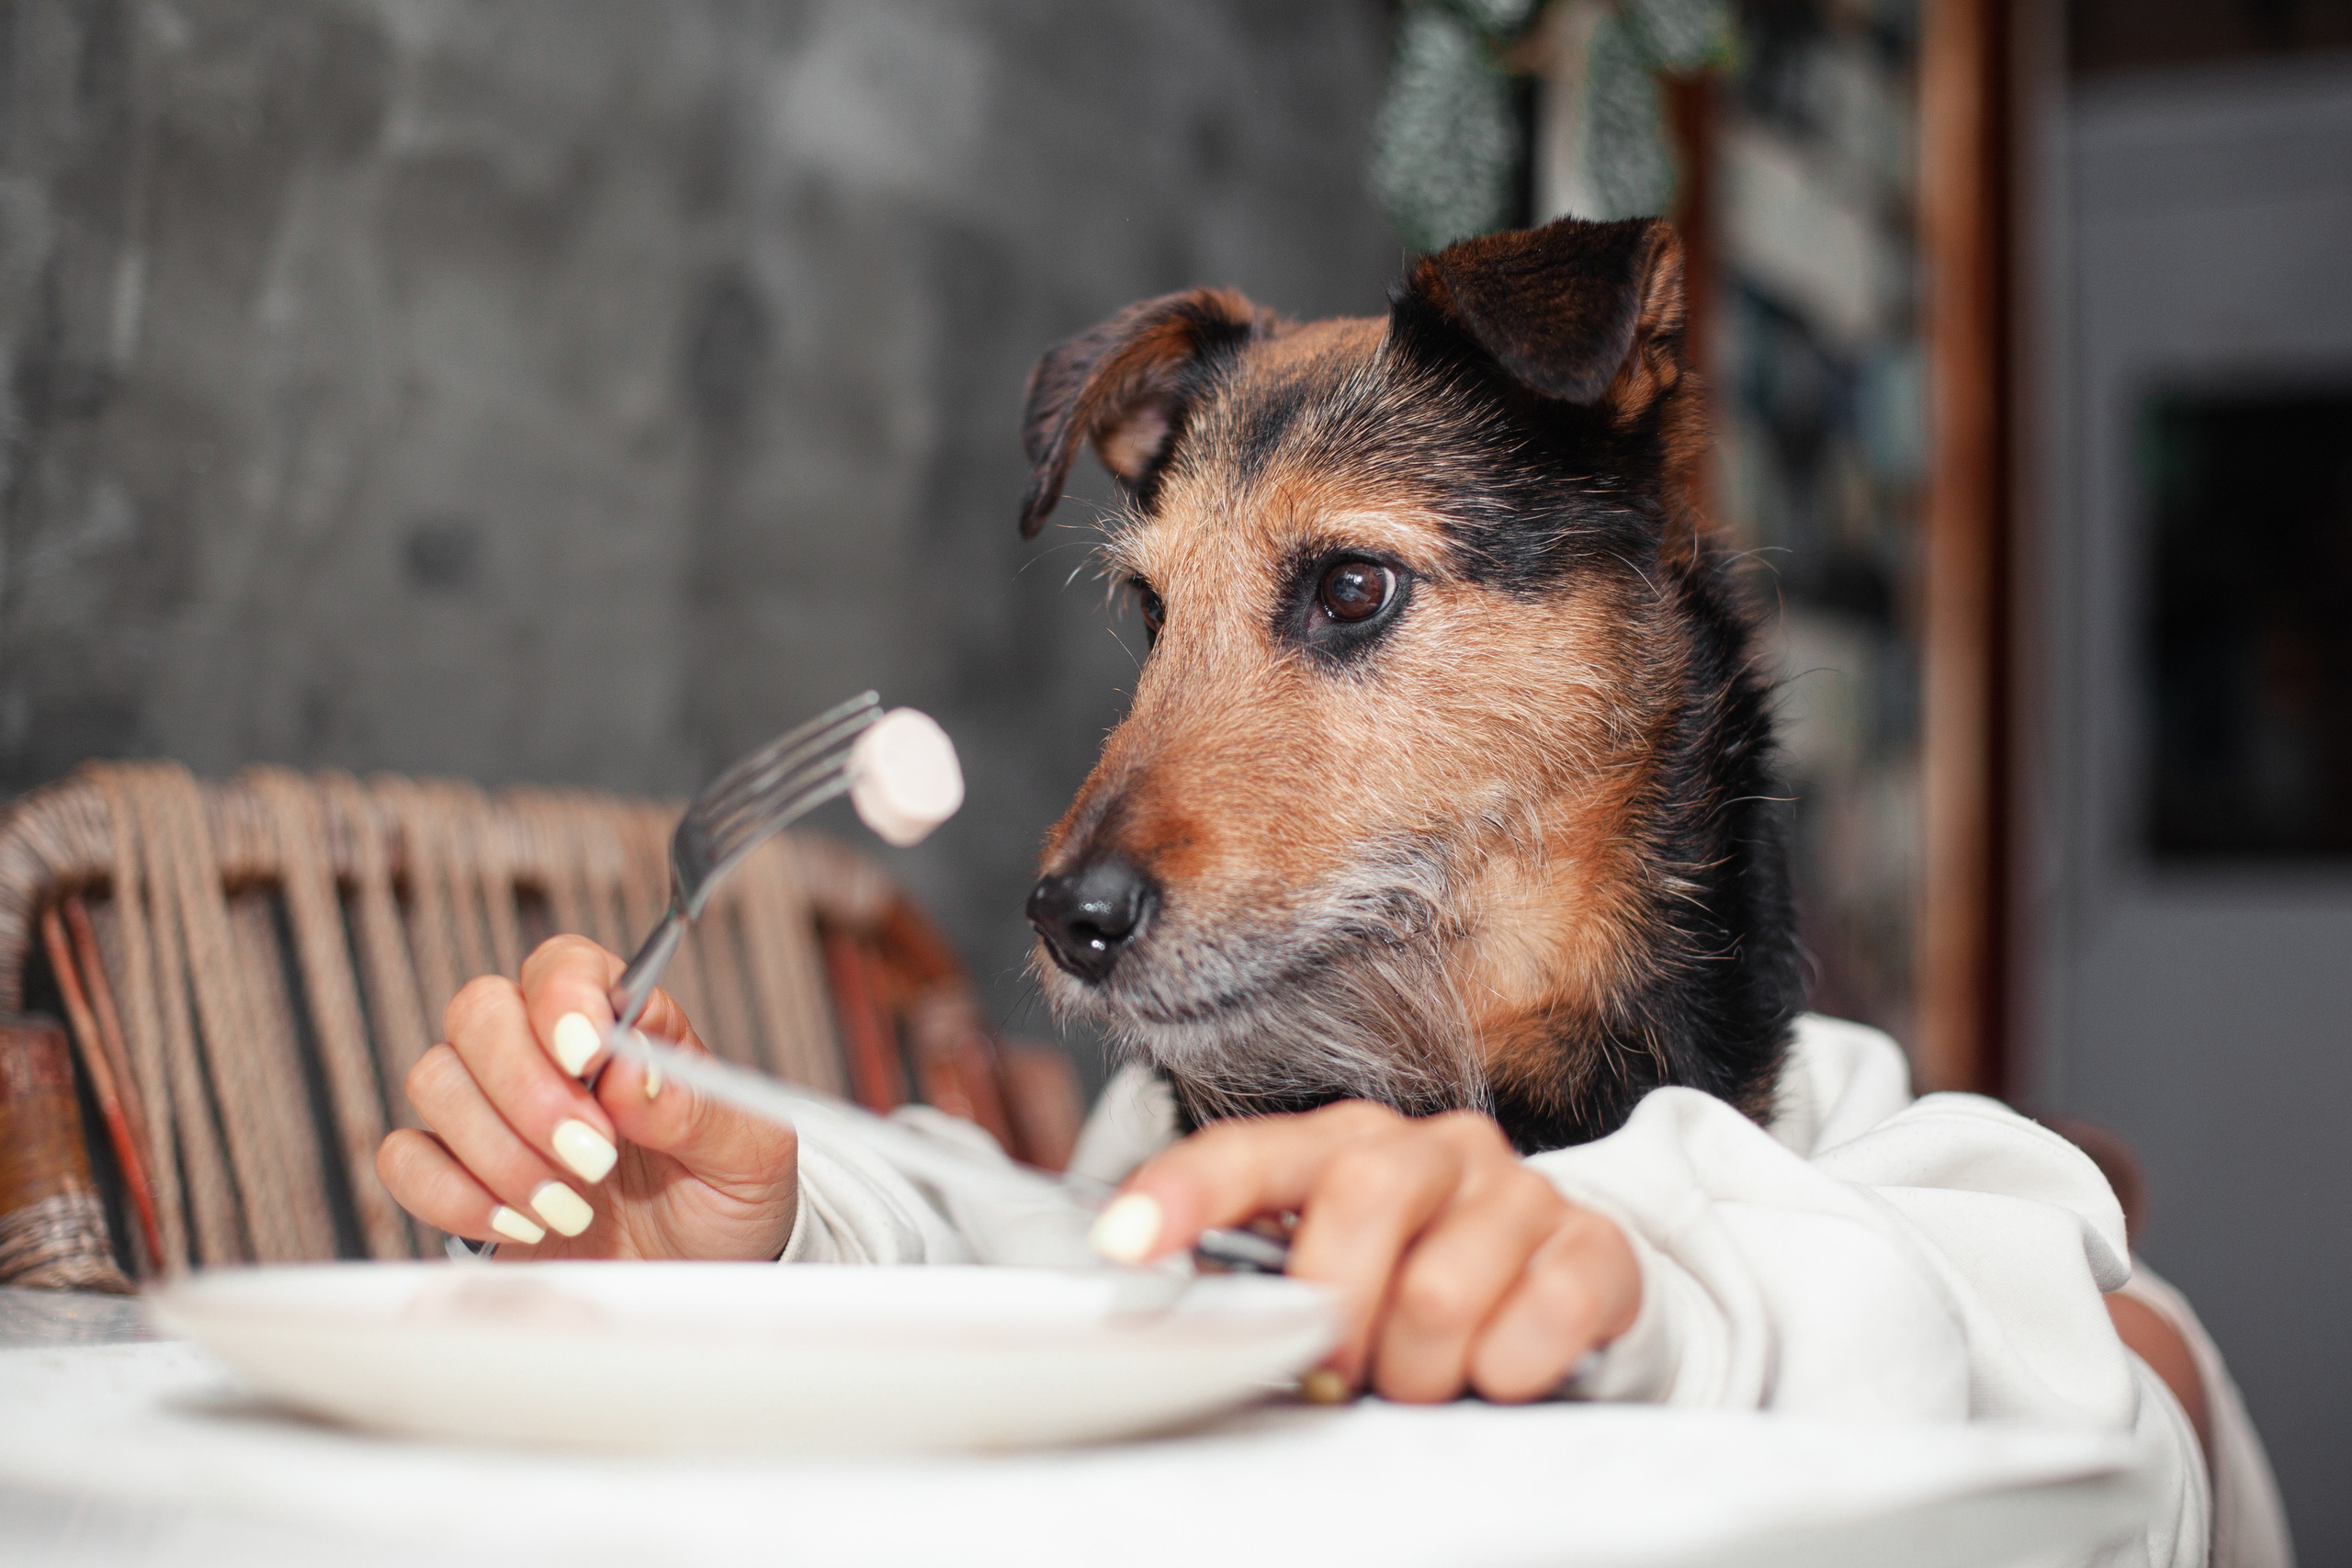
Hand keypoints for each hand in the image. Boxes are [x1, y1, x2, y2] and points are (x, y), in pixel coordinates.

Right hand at [376, 936, 798, 1260]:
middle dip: (527, 1089)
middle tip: (593, 1157)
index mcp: (621, 1024)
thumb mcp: (750, 1156)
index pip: (563, 965)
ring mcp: (493, 1112)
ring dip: (497, 1149)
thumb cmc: (727, 1199)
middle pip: (478, 1011)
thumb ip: (700, 1110)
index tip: (587, 1057)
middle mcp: (544, 1054)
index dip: (562, 999)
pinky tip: (523, 1224)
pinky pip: (404, 1157)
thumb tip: (630, 1072)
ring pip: (434, 1078)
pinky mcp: (457, 1175)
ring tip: (572, 1206)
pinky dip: (453, 1195)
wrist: (698, 1279)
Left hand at [1096, 1102, 1639, 1402]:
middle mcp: (1432, 1149)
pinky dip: (1507, 1369)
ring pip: (1442, 1287)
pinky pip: (1543, 1314)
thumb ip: (1262, 1282)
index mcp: (1344, 1147)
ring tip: (1420, 1380)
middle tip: (1338, 1373)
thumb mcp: (1332, 1278)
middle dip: (1336, 1310)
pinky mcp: (1593, 1246)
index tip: (1126, 1242)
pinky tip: (1497, 1370)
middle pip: (1361, 1196)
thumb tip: (1179, 1319)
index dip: (1187, 1191)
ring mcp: (1517, 1191)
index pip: (1252, 1152)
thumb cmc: (1417, 1289)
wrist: (1562, 1294)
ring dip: (1418, 1368)